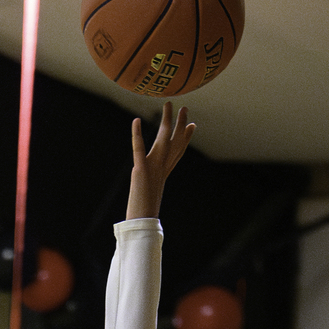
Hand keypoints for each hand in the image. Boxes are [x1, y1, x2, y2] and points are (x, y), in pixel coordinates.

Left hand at [126, 102, 194, 220]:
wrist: (142, 223)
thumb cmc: (143, 216)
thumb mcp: (150, 198)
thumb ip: (151, 192)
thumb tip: (153, 194)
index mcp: (163, 175)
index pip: (177, 153)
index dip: (185, 139)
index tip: (193, 125)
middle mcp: (161, 169)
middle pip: (174, 143)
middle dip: (180, 125)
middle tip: (185, 108)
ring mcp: (152, 168)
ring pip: (162, 140)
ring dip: (166, 121)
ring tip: (167, 105)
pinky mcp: (140, 170)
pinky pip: (138, 149)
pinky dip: (136, 134)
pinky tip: (136, 120)